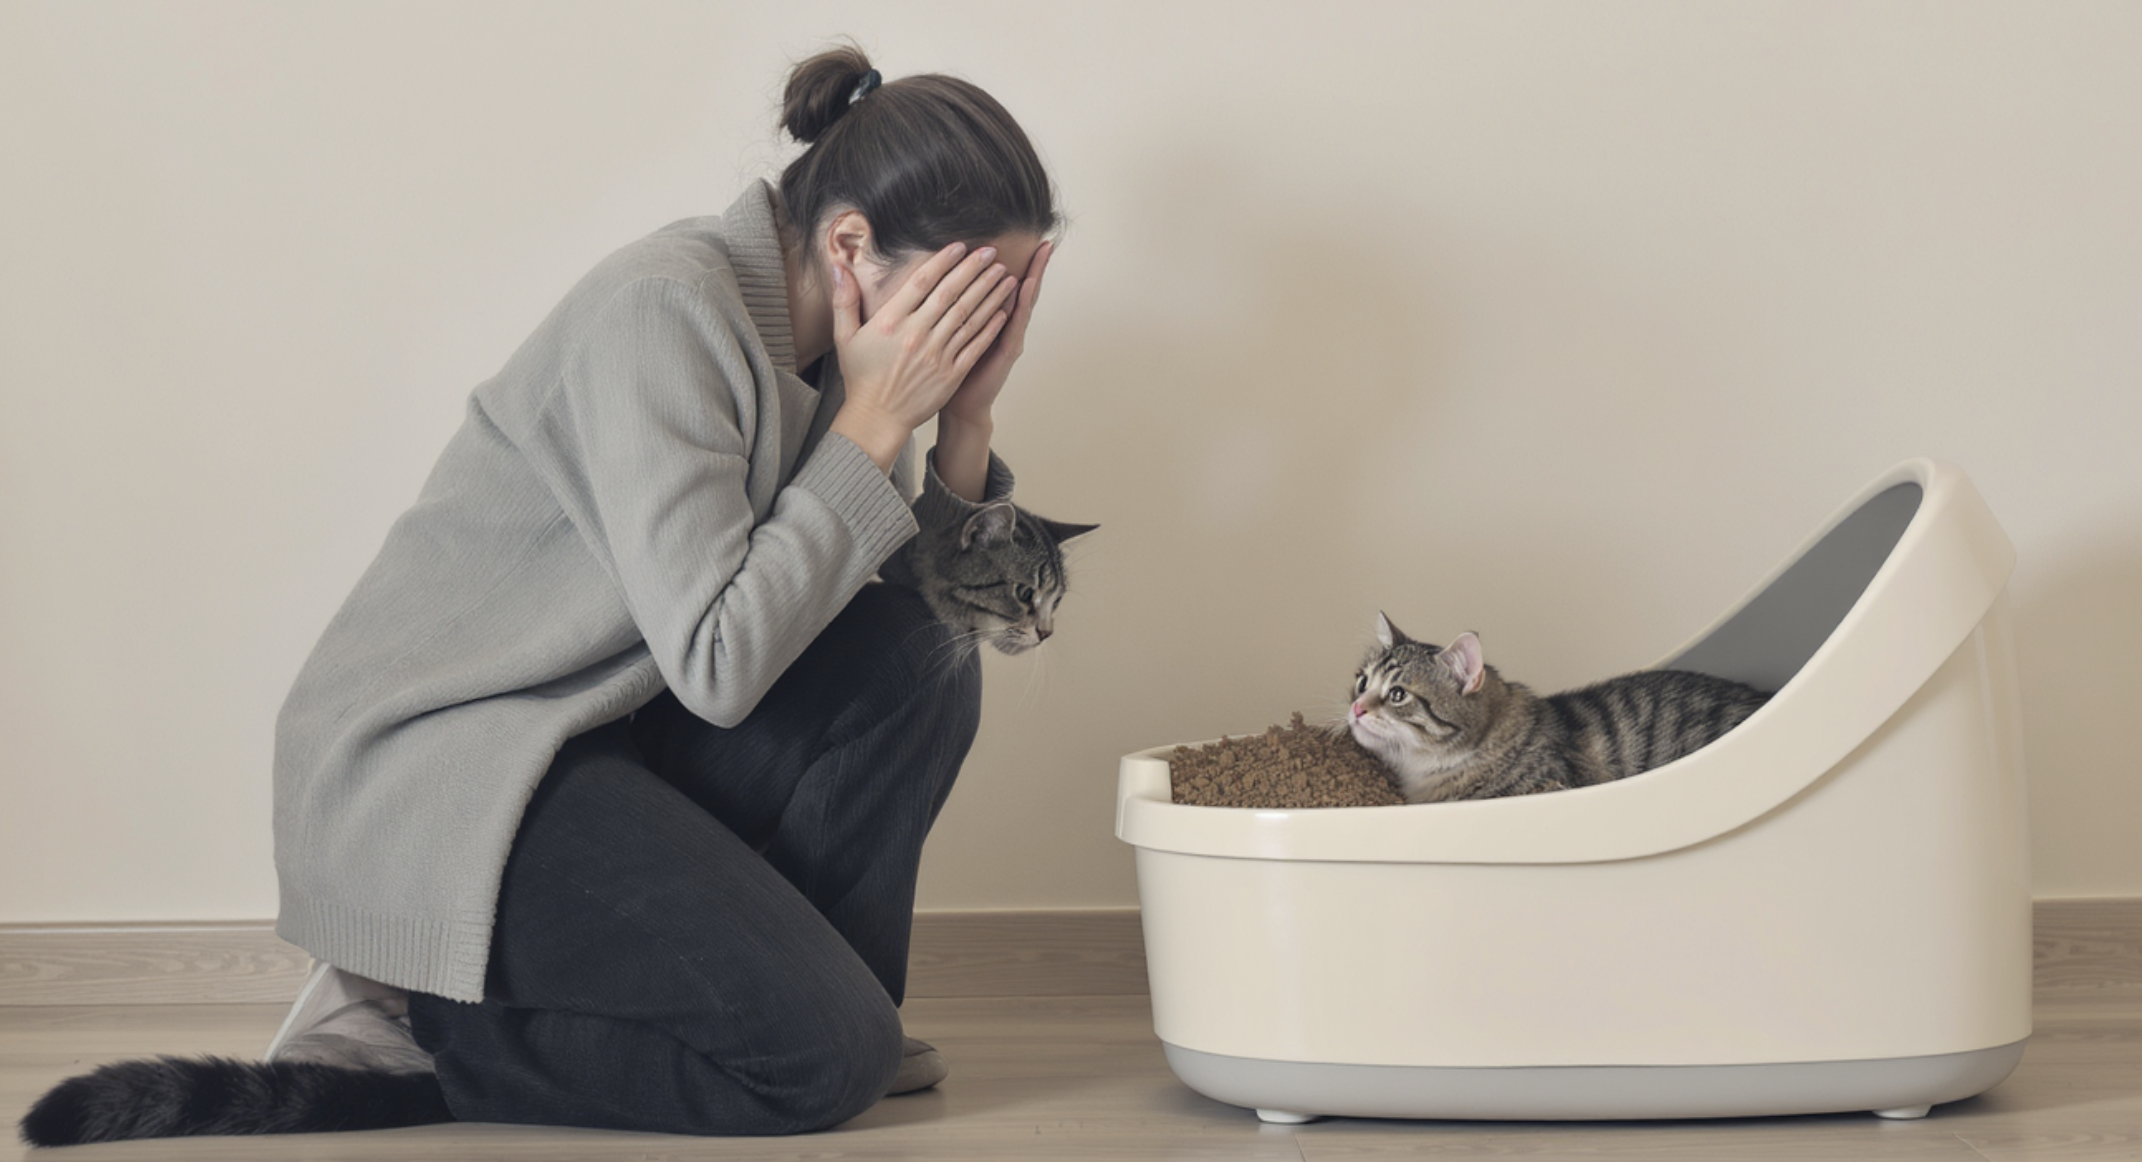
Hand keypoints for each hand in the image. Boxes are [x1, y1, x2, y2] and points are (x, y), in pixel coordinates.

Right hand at [828, 243, 1018, 469]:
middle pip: (950, 294)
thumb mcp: (844, 337)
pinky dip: (991, 326)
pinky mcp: (951, 374)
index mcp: (890, 321)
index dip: (943, 261)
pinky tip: (1004, 310)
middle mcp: (916, 335)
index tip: (960, 247)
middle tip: (991, 252)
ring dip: (989, 293)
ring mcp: (936, 355)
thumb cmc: (861, 377)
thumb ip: (844, 300)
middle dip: (973, 270)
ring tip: (1004, 275)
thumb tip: (837, 267)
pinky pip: (975, 344)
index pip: (922, 282)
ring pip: (968, 316)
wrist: (877, 417)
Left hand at [942, 240, 1053, 427]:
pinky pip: (1015, 323)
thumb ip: (953, 308)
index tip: (1025, 239)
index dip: (1016, 264)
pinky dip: (1020, 303)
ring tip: (1043, 254)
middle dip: (1034, 266)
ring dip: (1034, 277)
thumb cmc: (951, 368)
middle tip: (1045, 241)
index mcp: (992, 319)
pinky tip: (1025, 284)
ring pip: (1024, 302)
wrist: (958, 405)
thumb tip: (938, 278)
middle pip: (1022, 290)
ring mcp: (1009, 339)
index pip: (1007, 286)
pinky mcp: (1006, 352)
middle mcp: (1006, 327)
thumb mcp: (950, 331)